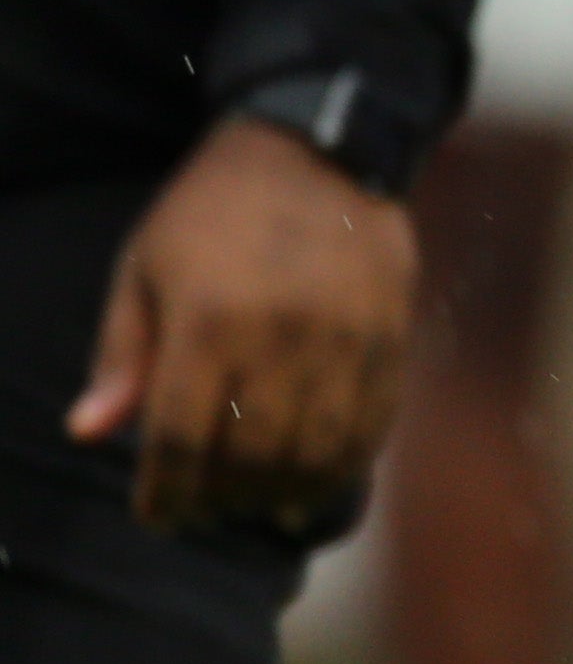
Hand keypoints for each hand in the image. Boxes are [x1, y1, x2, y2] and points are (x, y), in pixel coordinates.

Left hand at [68, 115, 418, 542]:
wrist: (318, 147)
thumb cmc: (212, 211)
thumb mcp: (144, 268)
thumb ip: (122, 355)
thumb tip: (89, 433)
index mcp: (208, 319)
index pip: (181, 439)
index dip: (166, 493)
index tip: (158, 516)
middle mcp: (282, 335)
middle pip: (253, 455)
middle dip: (226, 499)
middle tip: (210, 511)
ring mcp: (345, 336)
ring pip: (319, 449)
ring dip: (288, 491)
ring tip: (265, 505)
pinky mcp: (391, 332)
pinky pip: (374, 419)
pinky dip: (348, 461)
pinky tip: (321, 476)